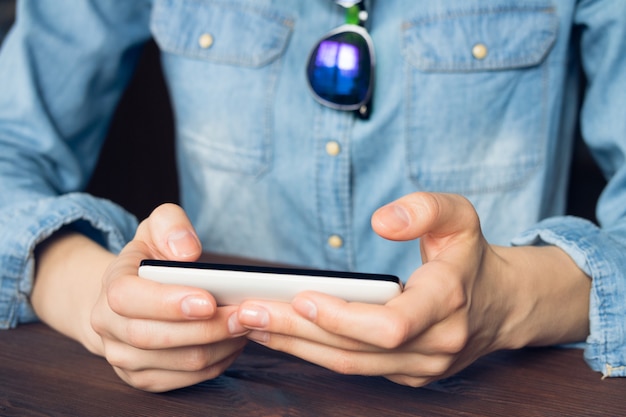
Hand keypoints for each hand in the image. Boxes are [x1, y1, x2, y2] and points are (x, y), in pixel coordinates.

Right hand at [88, 204, 246, 390]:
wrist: (129, 298)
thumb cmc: (149, 261)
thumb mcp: (157, 228)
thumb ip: (170, 225)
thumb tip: (186, 251)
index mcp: (110, 287)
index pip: (128, 299)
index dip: (168, 303)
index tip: (209, 301)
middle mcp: (108, 328)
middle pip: (155, 338)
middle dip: (205, 328)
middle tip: (243, 316)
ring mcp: (123, 359)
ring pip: (178, 362)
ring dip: (218, 346)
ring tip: (245, 326)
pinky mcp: (144, 379)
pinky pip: (187, 379)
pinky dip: (218, 362)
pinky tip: (234, 342)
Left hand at [232, 193, 589, 386]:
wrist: (501, 304)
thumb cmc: (469, 255)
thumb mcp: (459, 215)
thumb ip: (424, 207)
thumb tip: (381, 220)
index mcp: (447, 302)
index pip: (391, 326)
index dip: (343, 317)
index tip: (301, 297)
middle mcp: (435, 345)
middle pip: (356, 350)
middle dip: (297, 332)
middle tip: (246, 312)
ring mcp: (422, 367)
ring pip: (349, 365)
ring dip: (296, 346)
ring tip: (250, 324)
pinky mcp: (407, 376)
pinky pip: (354, 368)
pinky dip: (313, 352)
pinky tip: (281, 333)